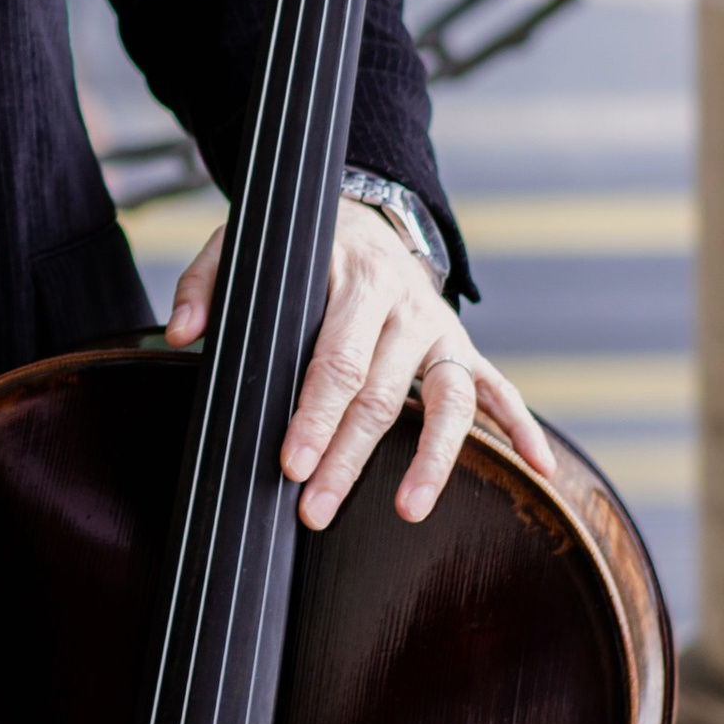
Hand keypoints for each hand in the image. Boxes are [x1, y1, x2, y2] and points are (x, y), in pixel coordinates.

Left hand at [166, 198, 558, 529]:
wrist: (364, 212)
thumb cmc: (299, 248)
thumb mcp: (244, 246)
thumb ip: (207, 284)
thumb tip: (182, 334)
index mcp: (352, 281)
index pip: (334, 360)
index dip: (315, 414)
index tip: (293, 463)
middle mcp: (404, 306)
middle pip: (380, 393)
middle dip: (348, 456)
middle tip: (316, 508)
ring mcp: (439, 329)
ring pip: (448, 400)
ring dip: (432, 461)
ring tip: (409, 511)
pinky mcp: (461, 346)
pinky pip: (499, 389)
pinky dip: (523, 427)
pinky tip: (541, 469)